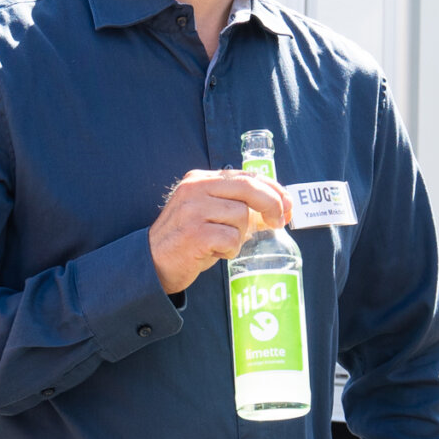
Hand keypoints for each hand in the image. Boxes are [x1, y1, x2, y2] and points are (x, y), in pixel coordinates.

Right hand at [148, 170, 292, 295]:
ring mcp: (194, 210)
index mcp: (200, 179)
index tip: (287, 203)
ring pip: (241, 217)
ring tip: (220, 244)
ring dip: (239, 236)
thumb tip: (278, 209)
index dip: (273, 189)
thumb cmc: (187, 241)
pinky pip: (231, 239)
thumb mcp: (210, 215)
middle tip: (279, 222)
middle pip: (249, 188)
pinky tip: (214, 253)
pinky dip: (229, 250)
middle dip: (272, 204)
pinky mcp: (195, 233)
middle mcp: (195, 189)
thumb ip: (237, 206)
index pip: (246, 176)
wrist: (152, 263)